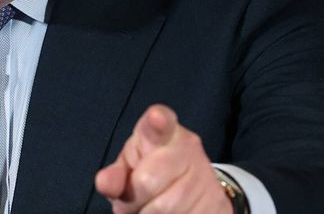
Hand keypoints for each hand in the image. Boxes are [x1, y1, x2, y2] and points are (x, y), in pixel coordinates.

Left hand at [95, 104, 232, 213]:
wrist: (196, 186)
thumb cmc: (152, 170)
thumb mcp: (131, 166)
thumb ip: (116, 174)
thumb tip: (104, 182)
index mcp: (161, 132)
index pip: (160, 122)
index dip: (158, 121)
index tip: (157, 118)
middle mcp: (187, 148)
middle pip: (147, 182)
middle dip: (132, 201)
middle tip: (132, 204)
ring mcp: (205, 176)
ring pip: (165, 209)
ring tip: (148, 210)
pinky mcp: (218, 203)